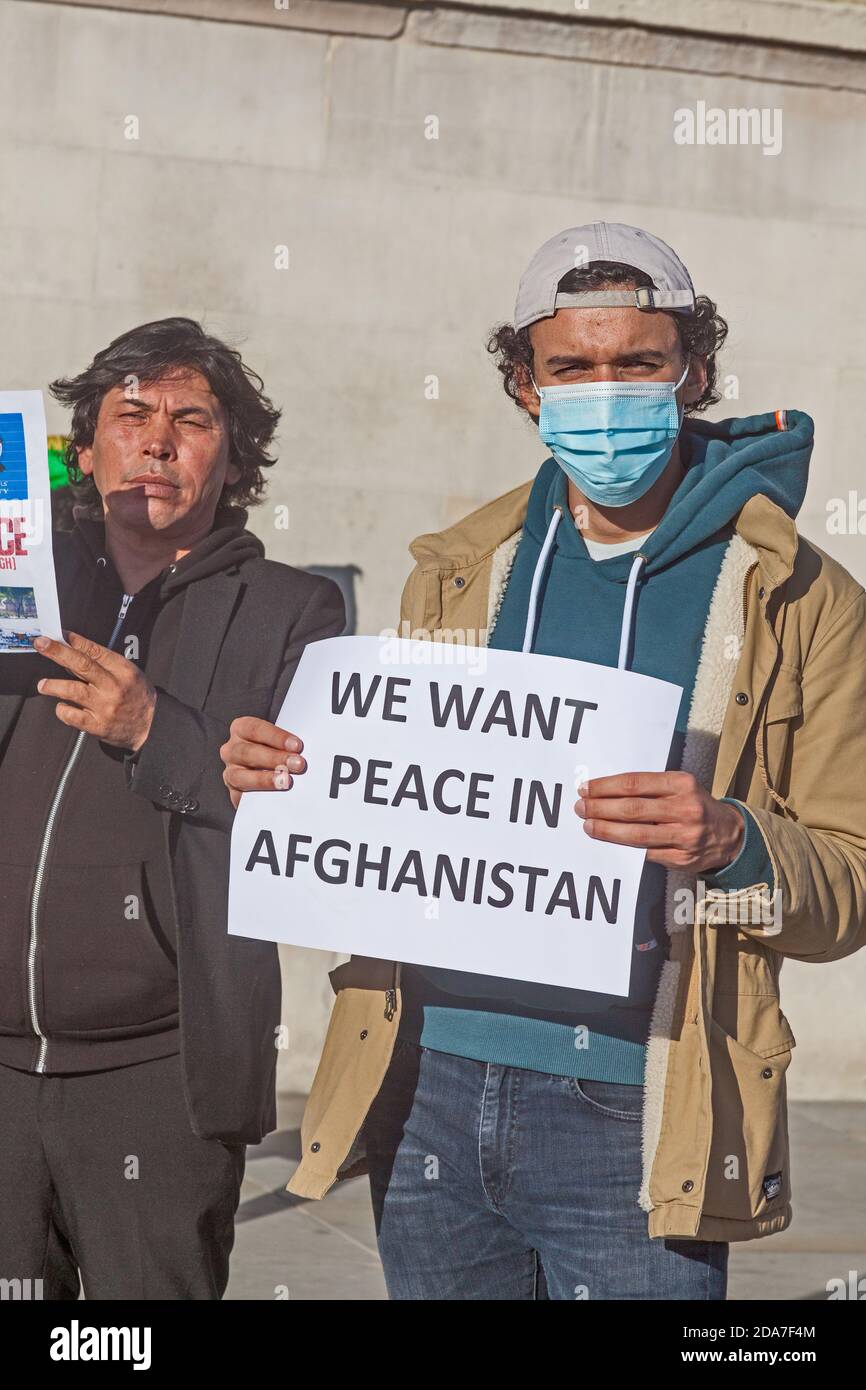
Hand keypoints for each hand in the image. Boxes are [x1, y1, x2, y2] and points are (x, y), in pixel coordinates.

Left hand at [34, 631, 156, 751]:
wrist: (151, 725)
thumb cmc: (136, 696)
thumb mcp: (128, 673)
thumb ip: (103, 664)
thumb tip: (71, 653)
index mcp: (123, 671)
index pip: (96, 651)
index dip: (75, 641)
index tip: (60, 634)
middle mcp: (113, 687)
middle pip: (82, 665)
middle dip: (58, 652)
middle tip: (41, 644)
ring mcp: (105, 707)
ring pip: (73, 691)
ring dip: (54, 685)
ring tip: (43, 685)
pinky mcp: (98, 725)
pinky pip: (73, 716)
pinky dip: (63, 710)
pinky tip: (62, 706)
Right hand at [220, 716, 305, 808]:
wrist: (264, 767)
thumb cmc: (274, 749)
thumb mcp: (278, 740)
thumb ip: (287, 742)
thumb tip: (304, 749)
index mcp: (242, 729)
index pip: (255, 729)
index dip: (277, 737)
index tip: (297, 745)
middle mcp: (232, 750)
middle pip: (249, 752)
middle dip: (275, 759)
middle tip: (298, 764)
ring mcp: (231, 772)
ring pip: (241, 776)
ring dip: (265, 779)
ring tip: (286, 782)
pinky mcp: (234, 792)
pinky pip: (241, 797)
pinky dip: (256, 798)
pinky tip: (272, 799)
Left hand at [574, 771, 743, 872]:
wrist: (729, 834)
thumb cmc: (693, 805)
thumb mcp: (679, 786)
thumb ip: (648, 787)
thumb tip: (604, 791)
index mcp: (682, 784)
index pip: (635, 783)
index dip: (606, 787)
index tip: (586, 789)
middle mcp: (685, 808)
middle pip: (632, 809)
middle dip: (600, 808)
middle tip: (580, 808)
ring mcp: (685, 836)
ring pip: (637, 834)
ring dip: (607, 830)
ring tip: (588, 826)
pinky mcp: (682, 858)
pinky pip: (646, 853)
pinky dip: (625, 848)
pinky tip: (609, 842)